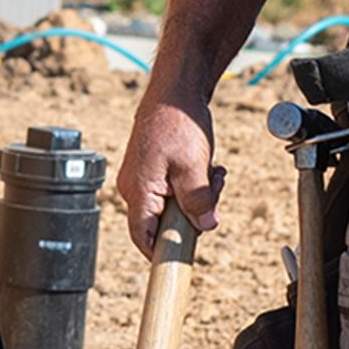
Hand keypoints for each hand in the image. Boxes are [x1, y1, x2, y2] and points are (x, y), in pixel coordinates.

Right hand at [115, 93, 223, 255]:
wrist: (175, 90)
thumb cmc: (178, 122)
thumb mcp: (194, 166)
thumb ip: (198, 201)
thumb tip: (206, 227)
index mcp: (138, 190)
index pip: (143, 237)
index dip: (162, 254)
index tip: (184, 259)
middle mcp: (134, 187)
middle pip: (163, 222)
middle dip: (193, 214)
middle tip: (213, 190)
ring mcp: (143, 177)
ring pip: (172, 205)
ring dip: (197, 195)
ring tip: (212, 172)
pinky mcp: (153, 169)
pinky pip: (173, 189)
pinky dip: (193, 183)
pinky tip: (206, 167)